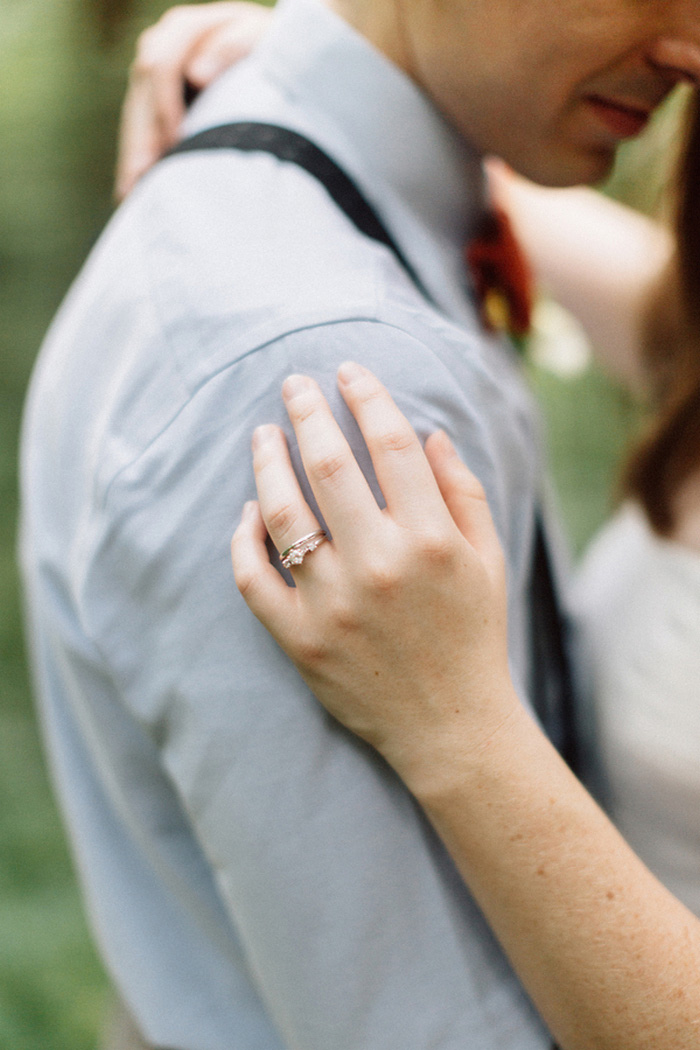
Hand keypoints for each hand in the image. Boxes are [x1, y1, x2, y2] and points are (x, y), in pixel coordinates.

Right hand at [115, 2, 272, 199]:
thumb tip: (196, 74)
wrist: (273, 59)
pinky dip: (137, 158)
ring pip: (135, 113)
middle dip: (142, 134)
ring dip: (134, 152)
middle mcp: (164, 45)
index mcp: (186, 29)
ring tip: (132, 191)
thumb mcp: (261, 41)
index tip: (175, 141)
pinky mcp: (156, 101)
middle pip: (141, 94)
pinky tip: (133, 189)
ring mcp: (156, 74)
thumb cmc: (272, 50)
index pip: (161, 65)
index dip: (164, 104)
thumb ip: (232, 47)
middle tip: (145, 176)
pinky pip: (139, 130)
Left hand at [231, 362, 518, 794]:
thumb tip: (428, 432)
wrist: (452, 727)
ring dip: (267, 462)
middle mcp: (380, 566)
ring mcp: (334, 605)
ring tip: (263, 435)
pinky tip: (248, 511)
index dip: (367, 397)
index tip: (349, 372)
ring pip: (282, 513)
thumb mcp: (488, 561)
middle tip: (293, 384)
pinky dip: (243, 539)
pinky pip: (253, 578)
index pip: (391, 445)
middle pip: (329, 465)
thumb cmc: (474, 637)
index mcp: (432, 540)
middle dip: (307, 412)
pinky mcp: (301, 640)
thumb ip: (462, 492)